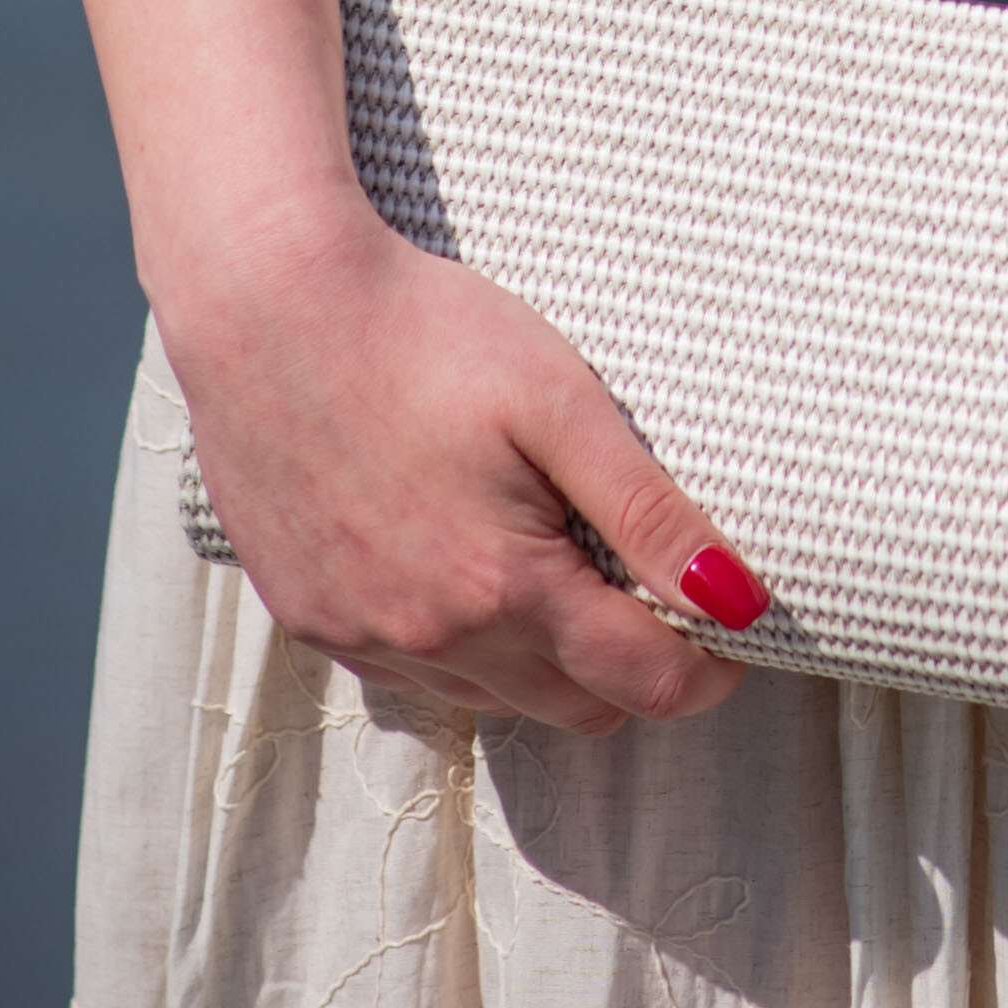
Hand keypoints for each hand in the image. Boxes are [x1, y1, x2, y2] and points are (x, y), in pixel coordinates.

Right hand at [168, 203, 757, 731]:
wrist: (268, 298)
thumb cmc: (424, 332)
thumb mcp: (559, 404)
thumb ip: (650, 514)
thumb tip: (740, 602)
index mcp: (504, 591)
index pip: (644, 685)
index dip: (708, 670)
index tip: (736, 631)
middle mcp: (430, 641)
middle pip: (575, 709)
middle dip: (632, 669)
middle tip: (655, 590)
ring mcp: (360, 637)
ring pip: (493, 697)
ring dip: (544, 659)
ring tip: (556, 558)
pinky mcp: (308, 617)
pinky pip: (414, 670)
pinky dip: (462, 642)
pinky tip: (462, 556)